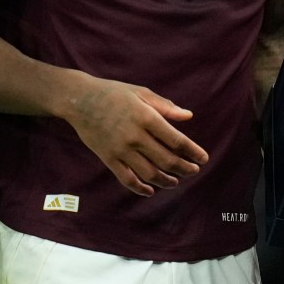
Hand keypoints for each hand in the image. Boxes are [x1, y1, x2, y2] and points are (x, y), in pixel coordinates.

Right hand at [67, 75, 208, 196]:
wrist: (79, 99)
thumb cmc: (113, 92)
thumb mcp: (141, 93)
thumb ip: (165, 106)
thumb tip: (188, 116)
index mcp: (146, 117)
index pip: (176, 140)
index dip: (192, 151)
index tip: (203, 158)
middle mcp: (135, 136)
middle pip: (166, 160)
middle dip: (184, 168)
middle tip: (193, 170)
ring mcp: (121, 149)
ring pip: (149, 173)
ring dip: (166, 180)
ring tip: (176, 181)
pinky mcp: (108, 158)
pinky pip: (126, 179)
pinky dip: (140, 188)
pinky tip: (150, 190)